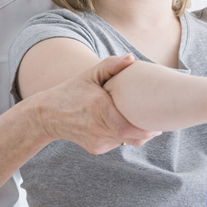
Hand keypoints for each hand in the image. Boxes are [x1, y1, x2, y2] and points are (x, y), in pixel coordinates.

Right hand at [34, 54, 159, 153]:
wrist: (48, 115)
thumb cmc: (72, 90)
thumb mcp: (90, 74)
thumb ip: (111, 65)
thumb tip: (131, 58)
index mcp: (98, 108)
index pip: (127, 127)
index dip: (145, 130)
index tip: (158, 124)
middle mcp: (97, 127)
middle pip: (129, 138)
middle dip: (146, 134)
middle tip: (157, 127)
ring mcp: (95, 140)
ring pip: (124, 142)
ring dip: (136, 136)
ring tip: (145, 126)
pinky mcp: (94, 149)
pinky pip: (115, 144)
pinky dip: (122, 137)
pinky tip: (123, 127)